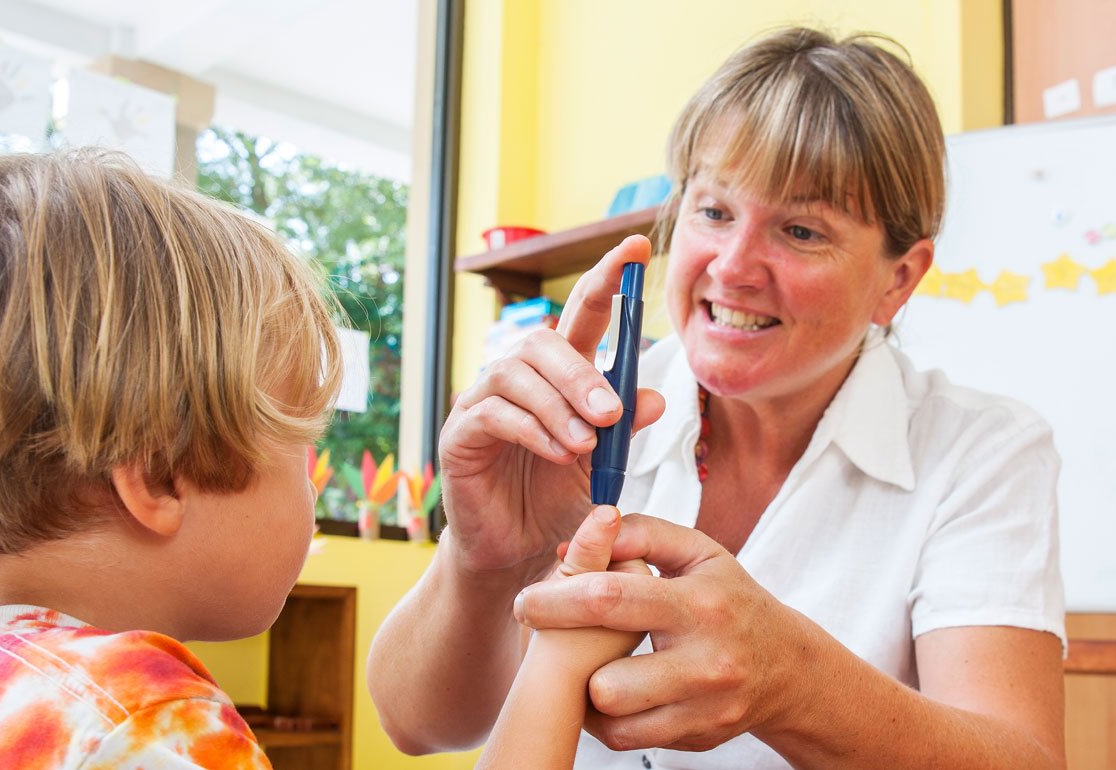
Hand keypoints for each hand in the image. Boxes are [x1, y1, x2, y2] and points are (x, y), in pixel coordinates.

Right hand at [438, 236, 665, 575]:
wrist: (517, 559)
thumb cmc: (557, 508)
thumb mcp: (603, 470)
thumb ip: (625, 433)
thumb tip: (654, 397)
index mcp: (559, 378)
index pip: (582, 317)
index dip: (606, 279)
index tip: (635, 248)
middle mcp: (519, 380)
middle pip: (542, 342)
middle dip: (581, 372)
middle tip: (612, 413)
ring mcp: (483, 403)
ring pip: (515, 373)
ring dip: (558, 405)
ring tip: (585, 443)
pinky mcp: (460, 435)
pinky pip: (493, 413)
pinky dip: (532, 429)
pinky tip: (558, 454)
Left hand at [511, 514, 814, 751]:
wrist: (787, 666)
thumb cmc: (728, 599)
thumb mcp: (697, 552)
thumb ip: (641, 535)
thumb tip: (582, 539)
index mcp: (699, 604)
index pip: (611, 600)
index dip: (556, 602)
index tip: (527, 602)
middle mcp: (705, 661)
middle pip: (603, 678)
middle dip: (569, 657)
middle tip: (554, 638)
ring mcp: (703, 708)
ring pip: (611, 714)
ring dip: (587, 689)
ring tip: (589, 664)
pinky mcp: (698, 737)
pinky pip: (624, 738)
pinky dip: (607, 717)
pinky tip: (612, 690)